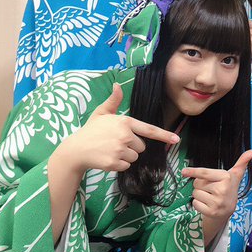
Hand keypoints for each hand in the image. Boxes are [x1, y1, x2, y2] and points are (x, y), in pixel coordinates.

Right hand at [57, 84, 179, 173]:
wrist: (75, 150)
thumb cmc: (91, 130)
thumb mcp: (102, 113)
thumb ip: (113, 100)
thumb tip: (117, 84)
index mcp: (125, 122)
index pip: (149, 130)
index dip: (164, 135)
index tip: (176, 139)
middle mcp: (124, 135)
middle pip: (141, 147)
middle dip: (132, 146)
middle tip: (115, 142)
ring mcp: (119, 150)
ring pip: (134, 157)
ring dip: (125, 156)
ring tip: (110, 149)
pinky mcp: (114, 163)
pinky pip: (126, 166)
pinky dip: (118, 164)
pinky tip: (107, 158)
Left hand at [182, 149, 251, 222]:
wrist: (228, 209)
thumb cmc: (229, 187)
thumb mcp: (236, 174)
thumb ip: (243, 161)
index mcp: (226, 177)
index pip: (205, 173)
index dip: (193, 171)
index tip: (183, 171)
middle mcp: (222, 190)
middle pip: (197, 183)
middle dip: (200, 184)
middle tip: (211, 187)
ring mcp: (217, 202)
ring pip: (195, 193)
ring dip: (199, 194)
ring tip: (210, 196)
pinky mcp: (211, 212)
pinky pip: (195, 203)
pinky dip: (198, 204)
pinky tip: (207, 204)